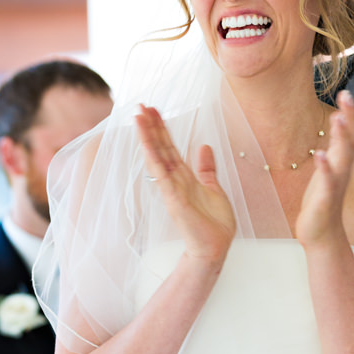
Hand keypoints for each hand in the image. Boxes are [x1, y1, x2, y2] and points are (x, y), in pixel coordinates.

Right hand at [136, 105, 234, 263]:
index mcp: (184, 177)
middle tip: (141, 105)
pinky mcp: (174, 200)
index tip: (154, 110)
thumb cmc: (214, 223)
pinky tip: (148, 145)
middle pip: (160, 148)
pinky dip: (155, 160)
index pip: (169, 147)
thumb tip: (204, 146)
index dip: (162, 128)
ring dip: (147, 137)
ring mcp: (172, 189)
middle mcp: (175, 180)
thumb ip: (206, 168)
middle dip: (151, 127)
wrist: (215, 248)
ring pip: (157, 158)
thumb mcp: (213, 188)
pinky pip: (162, 176)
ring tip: (138, 117)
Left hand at [296, 93, 353, 248]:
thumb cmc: (322, 200)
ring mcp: (335, 185)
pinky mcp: (325, 201)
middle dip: (350, 118)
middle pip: (350, 141)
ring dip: (341, 139)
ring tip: (338, 119)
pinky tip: (321, 155)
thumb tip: (338, 121)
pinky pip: (328, 183)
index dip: (350, 114)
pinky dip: (326, 169)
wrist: (322, 235)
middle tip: (347, 95)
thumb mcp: (329, 168)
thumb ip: (335, 146)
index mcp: (342, 164)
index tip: (347, 92)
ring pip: (342, 159)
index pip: (350, 135)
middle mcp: (342, 172)